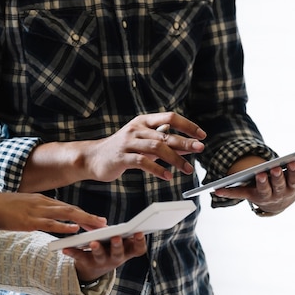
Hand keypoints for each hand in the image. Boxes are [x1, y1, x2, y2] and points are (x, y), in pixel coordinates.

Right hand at [0, 192, 106, 231]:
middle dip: (88, 216)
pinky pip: (50, 224)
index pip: (65, 207)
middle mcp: (41, 203)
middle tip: (104, 223)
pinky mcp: (28, 221)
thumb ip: (34, 213)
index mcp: (40, 200)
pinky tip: (75, 230)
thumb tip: (44, 221)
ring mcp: (36, 211)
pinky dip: (64, 226)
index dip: (81, 213)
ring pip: (66, 214)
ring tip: (97, 226)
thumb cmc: (0, 209)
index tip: (93, 219)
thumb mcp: (21, 208)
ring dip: (84, 220)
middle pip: (70, 209)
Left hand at [62, 233, 147, 282]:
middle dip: (117, 245)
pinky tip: (66, 248)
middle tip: (116, 237)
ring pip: (100, 256)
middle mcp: (115, 259)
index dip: (140, 242)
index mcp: (126, 252)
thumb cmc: (110, 249)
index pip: (138, 249)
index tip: (139, 232)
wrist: (93, 269)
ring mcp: (101, 262)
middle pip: (118, 253)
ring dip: (97, 249)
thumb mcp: (121, 244)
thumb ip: (126, 235)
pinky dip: (73, 252)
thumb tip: (129, 225)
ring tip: (93, 242)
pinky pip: (80, 257)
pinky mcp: (86, 263)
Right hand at [81, 112, 206, 180]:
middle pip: (166, 134)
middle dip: (185, 142)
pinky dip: (157, 169)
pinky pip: (143, 162)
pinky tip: (167, 176)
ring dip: (175, 159)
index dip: (187, 125)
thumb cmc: (121, 150)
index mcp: (144, 121)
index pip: (170, 117)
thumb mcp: (144, 142)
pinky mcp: (122, 157)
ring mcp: (128, 142)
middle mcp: (137, 128)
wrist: (93, 158)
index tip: (201, 135)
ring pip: (156, 148)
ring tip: (187, 169)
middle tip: (200, 149)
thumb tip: (188, 146)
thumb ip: (164, 143)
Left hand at [214, 146, 294, 214]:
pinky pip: (239, 193)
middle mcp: (281, 193)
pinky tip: (216, 188)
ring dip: (260, 183)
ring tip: (257, 174)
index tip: (291, 162)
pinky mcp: (251, 195)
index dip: (293, 172)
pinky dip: (228, 192)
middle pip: (279, 185)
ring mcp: (265, 195)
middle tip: (273, 168)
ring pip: (262, 190)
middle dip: (277, 177)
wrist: (282, 200)